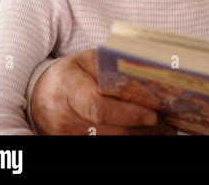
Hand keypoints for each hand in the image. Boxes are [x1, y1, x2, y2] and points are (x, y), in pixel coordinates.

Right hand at [30, 48, 175, 134]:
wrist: (41, 96)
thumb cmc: (70, 74)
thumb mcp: (87, 61)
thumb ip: (111, 68)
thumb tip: (145, 76)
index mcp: (68, 88)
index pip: (98, 107)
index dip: (128, 113)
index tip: (152, 114)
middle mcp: (65, 118)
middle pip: (110, 131)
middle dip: (141, 128)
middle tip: (167, 122)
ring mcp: (67, 137)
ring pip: (110, 143)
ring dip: (140, 137)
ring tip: (163, 128)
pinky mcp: (73, 146)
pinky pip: (105, 146)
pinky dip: (128, 140)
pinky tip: (144, 133)